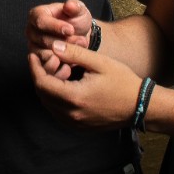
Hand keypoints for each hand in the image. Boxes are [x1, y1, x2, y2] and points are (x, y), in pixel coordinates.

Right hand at [26, 0, 92, 78]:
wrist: (80, 37)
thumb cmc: (76, 20)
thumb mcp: (79, 10)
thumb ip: (74, 6)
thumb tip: (70, 5)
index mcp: (36, 15)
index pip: (41, 22)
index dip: (55, 26)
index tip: (71, 30)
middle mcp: (31, 32)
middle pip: (43, 40)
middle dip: (63, 42)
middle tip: (81, 41)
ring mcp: (34, 48)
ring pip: (45, 55)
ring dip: (65, 55)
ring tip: (80, 50)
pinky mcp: (40, 62)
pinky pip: (47, 68)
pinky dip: (60, 68)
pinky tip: (72, 66)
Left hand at [28, 40, 142, 130]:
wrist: (140, 105)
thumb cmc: (122, 82)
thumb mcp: (99, 62)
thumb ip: (74, 53)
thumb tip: (53, 47)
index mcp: (74, 98)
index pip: (42, 84)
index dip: (34, 68)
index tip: (32, 56)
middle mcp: (71, 115)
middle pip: (42, 95)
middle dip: (41, 75)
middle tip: (49, 60)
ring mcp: (75, 124)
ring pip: (49, 105)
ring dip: (48, 87)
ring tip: (61, 71)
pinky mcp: (80, 127)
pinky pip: (58, 112)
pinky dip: (56, 98)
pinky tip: (66, 84)